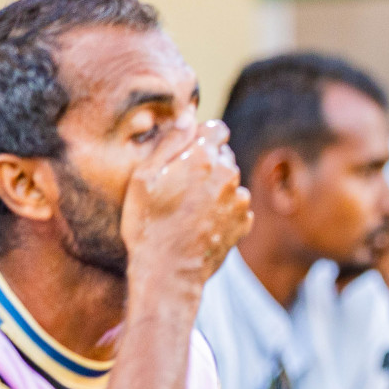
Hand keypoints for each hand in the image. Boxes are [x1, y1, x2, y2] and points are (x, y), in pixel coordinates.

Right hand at [122, 119, 251, 286]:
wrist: (169, 271)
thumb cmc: (148, 223)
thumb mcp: (144, 177)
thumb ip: (170, 142)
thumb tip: (188, 118)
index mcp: (203, 158)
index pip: (216, 129)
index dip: (200, 137)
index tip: (187, 151)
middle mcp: (228, 175)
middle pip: (224, 156)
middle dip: (207, 163)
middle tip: (181, 186)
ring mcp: (239, 201)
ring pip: (231, 182)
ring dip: (217, 188)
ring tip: (190, 208)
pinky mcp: (244, 223)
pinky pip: (237, 206)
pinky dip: (224, 210)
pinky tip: (203, 222)